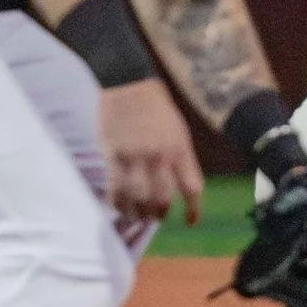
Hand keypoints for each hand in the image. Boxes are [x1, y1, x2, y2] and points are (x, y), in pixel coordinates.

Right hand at [97, 77, 202, 225]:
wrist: (128, 85)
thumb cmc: (157, 109)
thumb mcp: (178, 131)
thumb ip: (180, 158)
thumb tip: (180, 187)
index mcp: (180, 149)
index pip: (192, 187)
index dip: (193, 209)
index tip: (190, 221)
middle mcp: (159, 156)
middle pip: (162, 199)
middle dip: (160, 213)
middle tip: (157, 216)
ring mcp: (135, 157)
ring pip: (138, 199)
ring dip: (139, 213)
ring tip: (138, 216)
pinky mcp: (114, 157)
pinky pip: (116, 190)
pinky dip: (119, 204)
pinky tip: (121, 207)